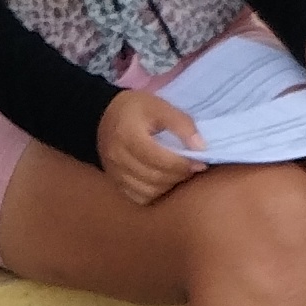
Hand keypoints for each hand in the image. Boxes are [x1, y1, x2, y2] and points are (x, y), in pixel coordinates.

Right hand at [97, 86, 205, 205]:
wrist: (104, 115)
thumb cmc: (136, 109)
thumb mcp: (160, 106)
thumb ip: (182, 124)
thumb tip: (201, 148)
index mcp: (128, 136)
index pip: (159, 159)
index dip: (182, 164)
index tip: (200, 163)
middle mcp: (118, 157)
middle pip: (154, 178)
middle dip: (178, 176)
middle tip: (192, 169)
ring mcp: (114, 172)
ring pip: (147, 192)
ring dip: (168, 186)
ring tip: (178, 174)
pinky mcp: (114, 182)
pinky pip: (137, 198)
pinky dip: (154, 194)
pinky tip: (163, 182)